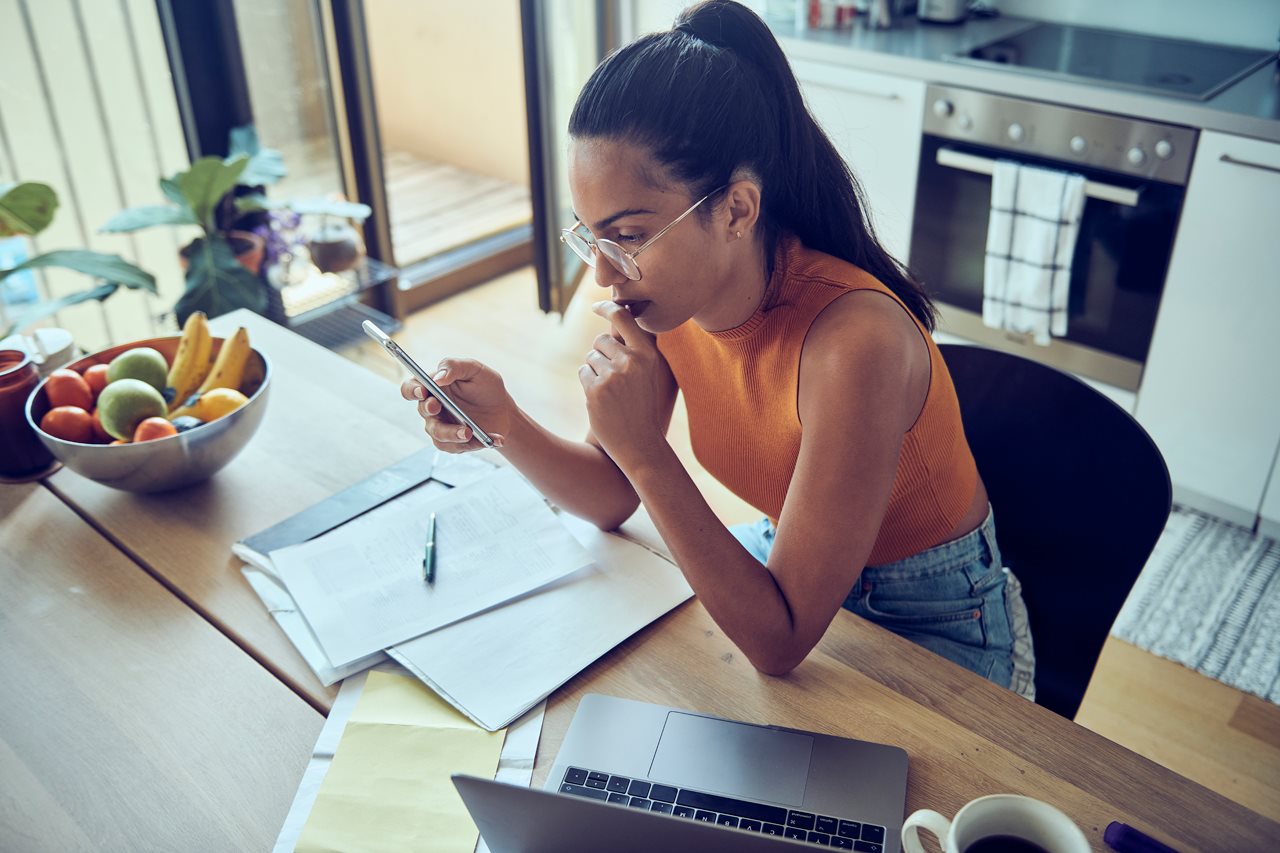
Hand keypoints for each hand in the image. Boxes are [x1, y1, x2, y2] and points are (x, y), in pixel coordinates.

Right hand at [399, 358, 511, 451]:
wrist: (503, 410)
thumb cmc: (486, 386)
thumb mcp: (474, 369)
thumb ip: (455, 367)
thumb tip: (438, 378)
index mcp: (434, 387)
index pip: (411, 387)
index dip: (412, 390)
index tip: (423, 391)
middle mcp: (433, 407)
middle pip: (423, 411)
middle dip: (429, 410)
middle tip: (438, 407)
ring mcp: (442, 426)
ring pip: (437, 434)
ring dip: (452, 433)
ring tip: (469, 432)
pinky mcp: (454, 442)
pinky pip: (455, 447)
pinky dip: (474, 444)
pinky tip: (493, 439)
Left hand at [579, 301, 669, 469]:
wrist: (639, 442)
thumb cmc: (642, 405)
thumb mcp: (650, 373)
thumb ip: (637, 347)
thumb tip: (621, 315)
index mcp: (647, 354)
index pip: (623, 318)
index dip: (607, 307)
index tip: (597, 306)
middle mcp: (631, 361)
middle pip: (601, 340)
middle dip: (601, 354)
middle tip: (612, 376)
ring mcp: (612, 375)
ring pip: (591, 357)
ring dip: (595, 370)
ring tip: (610, 391)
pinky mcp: (595, 389)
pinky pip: (583, 372)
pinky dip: (588, 382)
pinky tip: (602, 399)